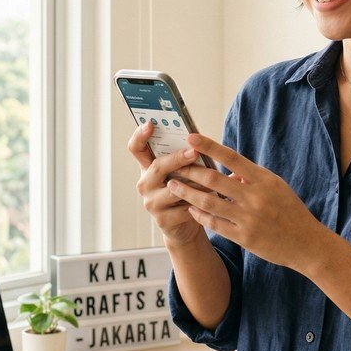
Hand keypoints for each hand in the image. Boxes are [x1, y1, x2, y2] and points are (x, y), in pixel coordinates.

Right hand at [127, 121, 215, 247]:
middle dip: (177, 158)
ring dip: (195, 182)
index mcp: (148, 167)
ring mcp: (152, 203)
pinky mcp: (163, 220)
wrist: (186, 226)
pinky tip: (214, 199)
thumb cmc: (188, 190)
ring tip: (213, 178)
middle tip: (194, 152)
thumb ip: (186, 157)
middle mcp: (145, 184)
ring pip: (174, 189)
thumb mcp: (184, 172)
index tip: (150, 124)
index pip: (136, 148)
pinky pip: (185, 208)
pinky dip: (201, 202)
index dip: (140, 135)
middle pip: (157, 166)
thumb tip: (200, 139)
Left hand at [167, 132, 326, 270]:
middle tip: (173, 166)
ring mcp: (249, 218)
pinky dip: (200, 215)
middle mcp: (255, 197)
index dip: (210, 146)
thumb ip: (251, 178)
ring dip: (188, 193)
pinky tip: (190, 209)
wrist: (306, 243)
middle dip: (190, 171)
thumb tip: (227, 172)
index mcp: (264, 179)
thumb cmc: (290, 211)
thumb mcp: (276, 187)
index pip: (232, 157)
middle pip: (214, 180)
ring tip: (173, 186)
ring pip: (209, 202)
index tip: (191, 137)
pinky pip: (215, 223)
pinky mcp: (244, 237)